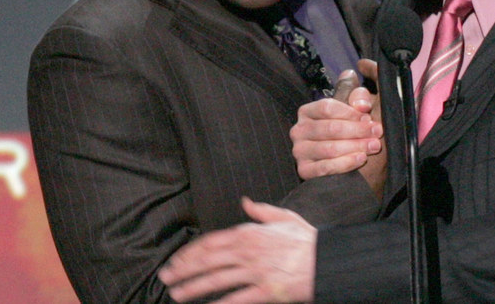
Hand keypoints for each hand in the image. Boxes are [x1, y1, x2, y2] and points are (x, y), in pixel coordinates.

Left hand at [159, 198, 314, 302]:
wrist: (328, 259)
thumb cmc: (307, 240)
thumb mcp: (284, 217)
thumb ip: (261, 211)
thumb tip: (245, 201)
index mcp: (250, 233)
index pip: (211, 242)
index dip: (190, 252)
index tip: (176, 261)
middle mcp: (248, 251)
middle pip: (207, 260)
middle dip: (183, 269)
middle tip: (166, 278)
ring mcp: (256, 271)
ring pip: (216, 279)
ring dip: (193, 287)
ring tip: (177, 294)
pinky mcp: (265, 291)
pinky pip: (236, 299)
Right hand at [291, 65, 384, 186]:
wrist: (356, 171)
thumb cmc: (356, 136)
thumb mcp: (359, 112)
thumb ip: (356, 94)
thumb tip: (350, 75)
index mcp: (308, 112)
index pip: (326, 107)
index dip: (350, 112)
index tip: (368, 116)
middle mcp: (299, 130)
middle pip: (329, 128)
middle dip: (357, 130)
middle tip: (377, 132)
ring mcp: (300, 152)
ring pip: (329, 148)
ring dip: (355, 146)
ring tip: (373, 145)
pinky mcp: (304, 171)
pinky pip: (324, 168)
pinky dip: (344, 163)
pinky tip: (360, 159)